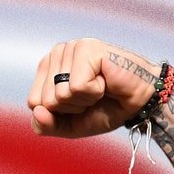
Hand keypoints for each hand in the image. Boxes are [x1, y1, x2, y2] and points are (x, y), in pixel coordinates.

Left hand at [27, 38, 159, 138]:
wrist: (140, 102)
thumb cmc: (105, 108)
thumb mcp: (69, 125)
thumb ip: (46, 125)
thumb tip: (36, 111)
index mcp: (47, 68)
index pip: (33, 103)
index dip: (59, 113)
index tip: (79, 102)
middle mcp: (56, 53)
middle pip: (45, 100)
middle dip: (72, 107)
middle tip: (93, 95)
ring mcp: (71, 48)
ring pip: (60, 94)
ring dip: (84, 99)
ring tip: (100, 87)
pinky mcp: (86, 48)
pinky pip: (76, 87)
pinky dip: (94, 92)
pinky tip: (106, 80)